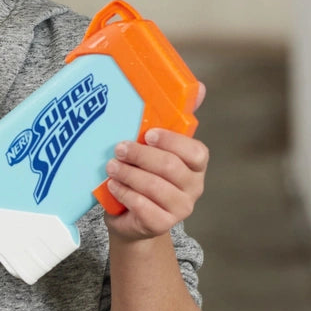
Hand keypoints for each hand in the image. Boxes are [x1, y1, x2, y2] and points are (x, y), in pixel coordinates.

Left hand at [103, 83, 208, 241]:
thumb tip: (200, 86)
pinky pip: (144, 207)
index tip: (148, 134)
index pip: (195, 152)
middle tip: (119, 148)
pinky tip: (113, 186)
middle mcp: (193, 187)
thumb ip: (174, 118)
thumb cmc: (144, 173)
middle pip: (170, 168)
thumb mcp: (156, 146)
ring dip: (128, 174)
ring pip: (155, 187)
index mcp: (195, 164)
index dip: (171, 142)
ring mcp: (180, 208)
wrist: (132, 216)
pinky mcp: (161, 224)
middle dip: (140, 156)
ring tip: (111, 167)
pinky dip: (125, 193)